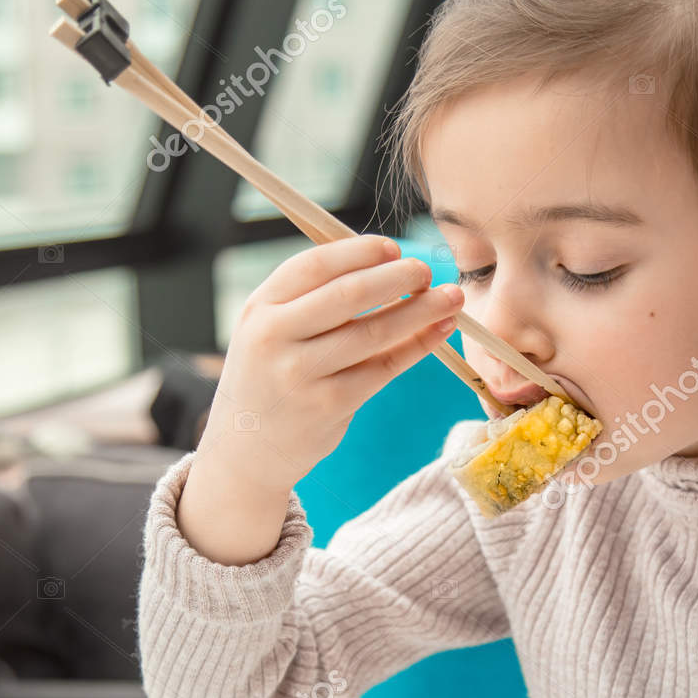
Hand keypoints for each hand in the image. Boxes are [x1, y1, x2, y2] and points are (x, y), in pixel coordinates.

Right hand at [178, 235, 463, 563]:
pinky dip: (418, 346)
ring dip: (420, 310)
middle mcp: (275, 337)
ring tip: (451, 297)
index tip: (393, 248)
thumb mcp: (269, 331)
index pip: (314, 266)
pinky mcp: (329, 405)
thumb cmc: (270, 378)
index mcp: (260, 308)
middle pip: (348, 294)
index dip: (359, 252)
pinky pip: (384, 368)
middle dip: (396, 277)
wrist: (247, 449)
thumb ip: (311, 299)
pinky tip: (440, 331)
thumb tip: (382, 262)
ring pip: (373, 332)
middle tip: (426, 271)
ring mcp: (301, 374)